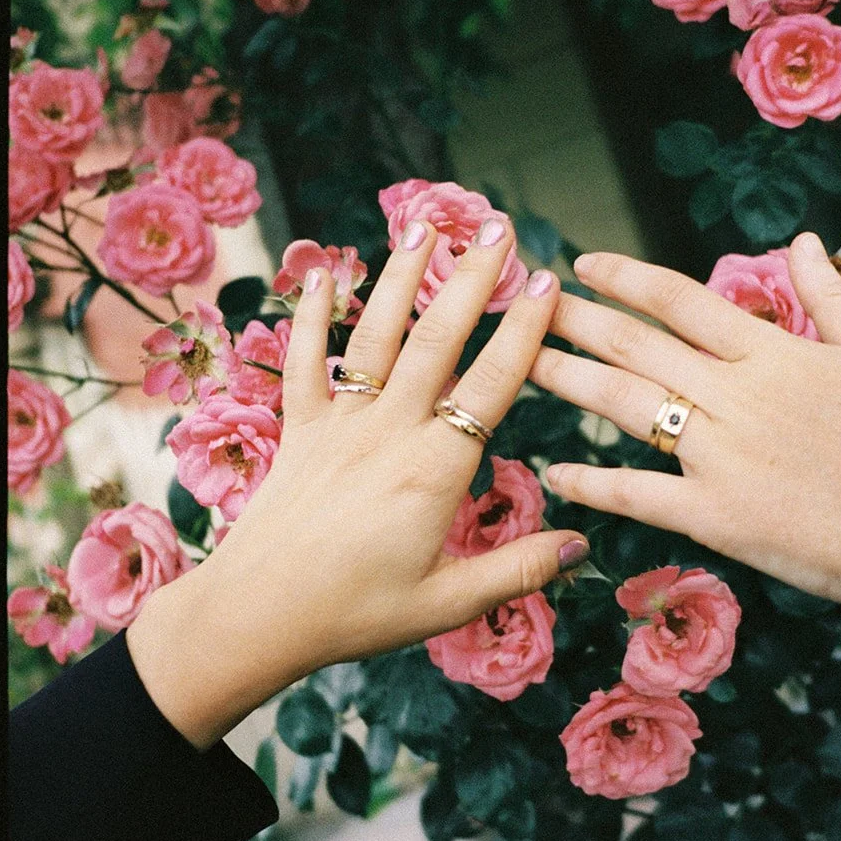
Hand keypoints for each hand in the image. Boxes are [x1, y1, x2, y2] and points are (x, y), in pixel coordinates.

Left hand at [128, 217, 587, 748]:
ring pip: (375, 335)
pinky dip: (310, 315)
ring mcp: (338, 424)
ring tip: (425, 224)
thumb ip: (518, 570)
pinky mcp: (297, 430)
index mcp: (434, 471)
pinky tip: (321, 272)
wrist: (256, 615)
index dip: (523, 330)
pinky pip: (302, 361)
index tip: (546, 284)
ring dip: (401, 276)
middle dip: (470, 278)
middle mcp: (388, 432)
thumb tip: (583, 545)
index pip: (491, 384)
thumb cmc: (354, 613)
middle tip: (498, 227)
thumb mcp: (447, 602)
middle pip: (437, 339)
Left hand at [531, 233, 840, 662]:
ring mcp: (721, 455)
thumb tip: (803, 242)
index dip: (623, 279)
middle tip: (524, 306)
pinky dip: (594, 484)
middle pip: (636, 347)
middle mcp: (736, 396)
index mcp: (773, 353)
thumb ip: (832, 297)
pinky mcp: (718, 515)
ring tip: (524, 365)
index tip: (582, 265)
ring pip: (627, 407)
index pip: (679, 301)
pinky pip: (640, 494)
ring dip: (570, 382)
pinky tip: (556, 474)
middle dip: (575, 322)